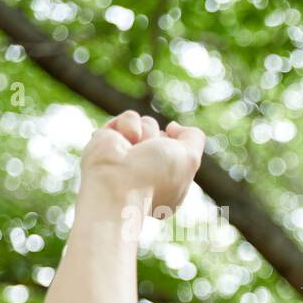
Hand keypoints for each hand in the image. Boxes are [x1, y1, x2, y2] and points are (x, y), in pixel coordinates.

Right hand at [79, 111, 204, 216]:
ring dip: (146, 133)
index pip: (181, 153)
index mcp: (170, 183)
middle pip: (164, 136)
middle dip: (161, 141)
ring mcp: (127, 155)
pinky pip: (129, 118)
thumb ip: (194, 138)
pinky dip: (129, 126)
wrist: (114, 182)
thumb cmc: (155, 175)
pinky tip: (121, 142)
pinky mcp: (109, 141)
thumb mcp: (190, 159)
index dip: (179, 152)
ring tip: (134, 149)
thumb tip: (172, 126)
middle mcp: (148, 170)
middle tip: (149, 157)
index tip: (170, 165)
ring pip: (148, 124)